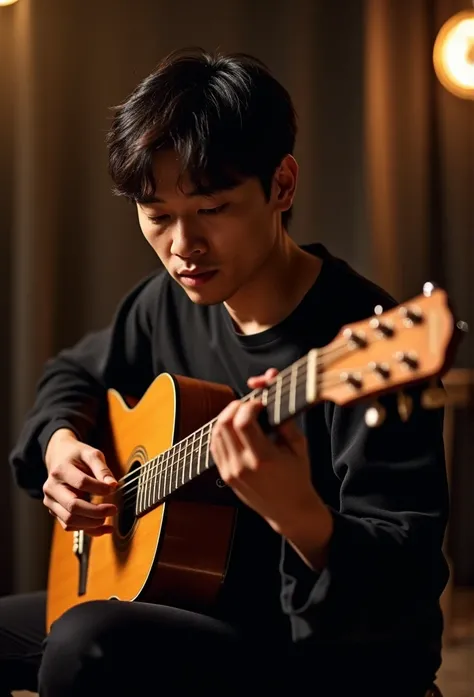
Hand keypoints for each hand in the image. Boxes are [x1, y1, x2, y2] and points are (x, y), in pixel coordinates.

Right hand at [43, 429, 116, 535]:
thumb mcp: (91, 455)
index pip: (81, 483)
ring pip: (69, 520)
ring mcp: (51, 502)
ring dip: (92, 524)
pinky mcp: (55, 511)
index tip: (113, 488)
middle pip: (72, 506)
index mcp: (60, 471)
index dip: (99, 488)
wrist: (59, 457)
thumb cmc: (77, 456)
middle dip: (96, 512)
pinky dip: (88, 530)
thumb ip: (102, 469)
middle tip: (113, 510)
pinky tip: (104, 528)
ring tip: (109, 518)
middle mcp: (51, 488)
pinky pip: (70, 526)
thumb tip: (113, 486)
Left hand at [210, 368, 322, 536]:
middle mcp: (243, 466)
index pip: (243, 421)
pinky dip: (221, 432)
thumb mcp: (299, 447)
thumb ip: (285, 421)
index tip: (259, 403)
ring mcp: (231, 472)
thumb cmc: (297, 478)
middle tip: (248, 403)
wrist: (289, 510)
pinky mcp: (225, 476)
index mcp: (263, 458)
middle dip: (235, 406)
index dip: (249, 405)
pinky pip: (214, 446)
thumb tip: (272, 396)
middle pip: (225, 424)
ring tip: (241, 413)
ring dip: (226, 417)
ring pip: (216, 433)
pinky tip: (234, 428)